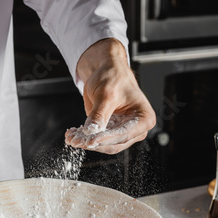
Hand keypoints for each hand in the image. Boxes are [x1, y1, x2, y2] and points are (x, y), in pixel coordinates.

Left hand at [65, 38, 155, 153]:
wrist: (107, 71)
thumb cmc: (114, 77)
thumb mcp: (106, 94)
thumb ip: (100, 114)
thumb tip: (91, 131)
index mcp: (144, 118)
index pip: (124, 134)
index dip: (106, 139)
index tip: (90, 140)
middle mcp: (137, 129)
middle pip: (115, 144)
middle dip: (95, 143)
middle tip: (77, 140)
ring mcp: (124, 132)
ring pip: (106, 145)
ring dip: (88, 143)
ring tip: (73, 137)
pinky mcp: (112, 132)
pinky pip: (99, 141)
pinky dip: (86, 139)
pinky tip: (74, 135)